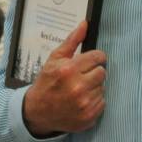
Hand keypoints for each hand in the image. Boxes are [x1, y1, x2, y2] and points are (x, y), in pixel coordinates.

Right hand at [23, 21, 106, 136]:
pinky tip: (82, 100)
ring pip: (103, 87)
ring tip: (80, 89)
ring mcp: (84, 104)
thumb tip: (85, 25)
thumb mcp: (55, 59)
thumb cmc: (46, 82)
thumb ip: (72, 41)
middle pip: (102, 72)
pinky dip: (94, 100)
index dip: (95, 58)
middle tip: (83, 76)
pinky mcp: (88, 117)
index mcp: (69, 70)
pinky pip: (102, 102)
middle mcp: (78, 87)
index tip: (90, 61)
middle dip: (94, 72)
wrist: (37, 111)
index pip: (98, 57)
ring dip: (94, 87)